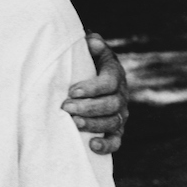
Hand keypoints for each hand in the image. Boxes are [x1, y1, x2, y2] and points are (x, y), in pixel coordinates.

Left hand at [62, 33, 128, 154]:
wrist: (89, 75)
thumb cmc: (84, 61)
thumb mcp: (88, 49)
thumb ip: (90, 44)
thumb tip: (91, 40)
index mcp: (114, 74)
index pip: (109, 82)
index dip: (92, 88)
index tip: (72, 91)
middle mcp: (120, 95)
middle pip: (111, 105)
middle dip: (88, 107)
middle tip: (65, 107)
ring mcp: (119, 114)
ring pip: (113, 122)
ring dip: (94, 124)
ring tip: (74, 124)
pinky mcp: (115, 129)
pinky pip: (116, 140)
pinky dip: (106, 145)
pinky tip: (92, 145)